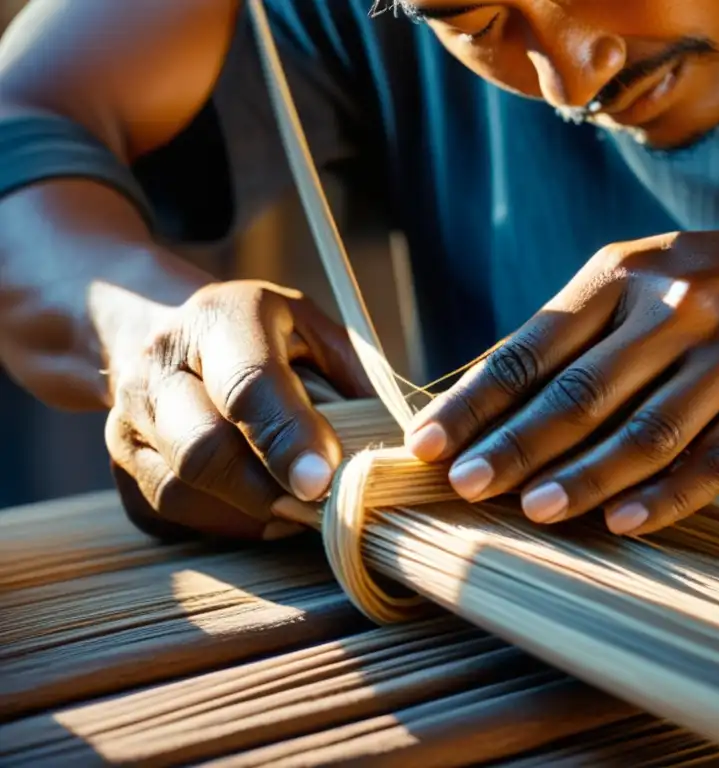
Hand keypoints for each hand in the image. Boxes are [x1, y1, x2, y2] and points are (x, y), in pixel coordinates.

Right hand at [105, 280, 369, 539]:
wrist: (160, 332)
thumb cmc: (261, 335)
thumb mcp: (312, 328)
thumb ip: (351, 375)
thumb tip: (389, 441)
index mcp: (220, 318)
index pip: (248, 384)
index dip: (287, 438)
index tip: (322, 482)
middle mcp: (159, 364)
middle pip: (203, 448)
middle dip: (267, 490)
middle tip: (318, 509)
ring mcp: (127, 416)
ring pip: (181, 489)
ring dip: (247, 512)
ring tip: (296, 512)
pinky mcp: (120, 461)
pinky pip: (166, 512)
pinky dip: (221, 523)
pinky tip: (260, 513)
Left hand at [404, 224, 718, 535]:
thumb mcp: (657, 275)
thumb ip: (585, 328)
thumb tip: (492, 391)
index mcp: (629, 271)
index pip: (534, 344)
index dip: (477, 399)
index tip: (427, 444)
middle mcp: (680, 304)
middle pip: (581, 390)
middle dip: (516, 445)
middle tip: (465, 488)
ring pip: (647, 429)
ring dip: (586, 477)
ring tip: (534, 512)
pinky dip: (670, 494)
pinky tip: (624, 522)